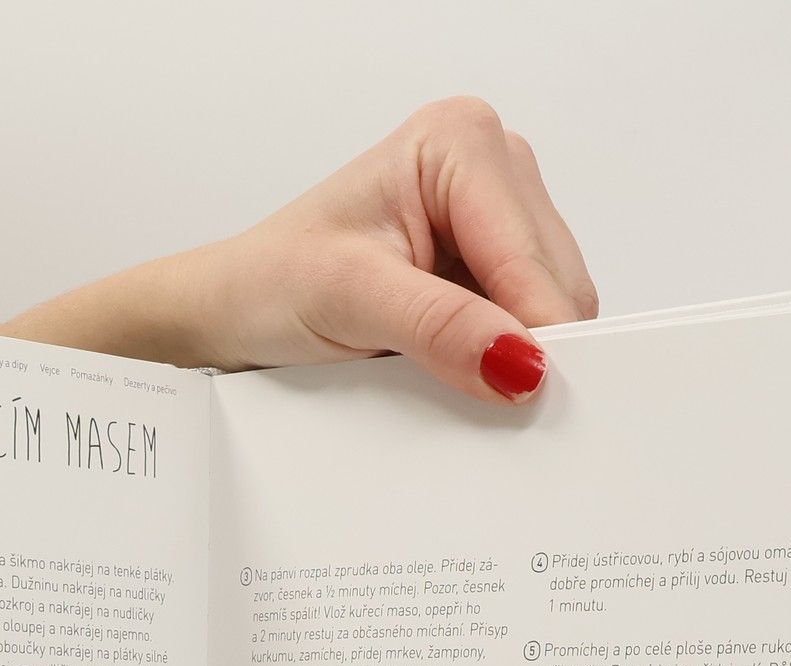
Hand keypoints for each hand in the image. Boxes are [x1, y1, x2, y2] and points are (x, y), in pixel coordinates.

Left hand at [0, 97, 595, 402]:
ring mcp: (495, 215)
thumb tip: (521, 363)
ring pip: (551, 308)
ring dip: (512, 354)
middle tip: (470, 391)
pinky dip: (501, 357)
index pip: (534, 259)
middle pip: (557, 283)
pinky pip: (528, 323)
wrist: (233, 307)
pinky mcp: (489, 262)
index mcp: (461, 141)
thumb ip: (441, 328)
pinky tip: (456, 365)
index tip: (527, 398)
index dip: (535, 334)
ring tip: (442, 368)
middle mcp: (489, 165)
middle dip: (525, 345)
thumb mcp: (351, 302)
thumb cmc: (270, 283)